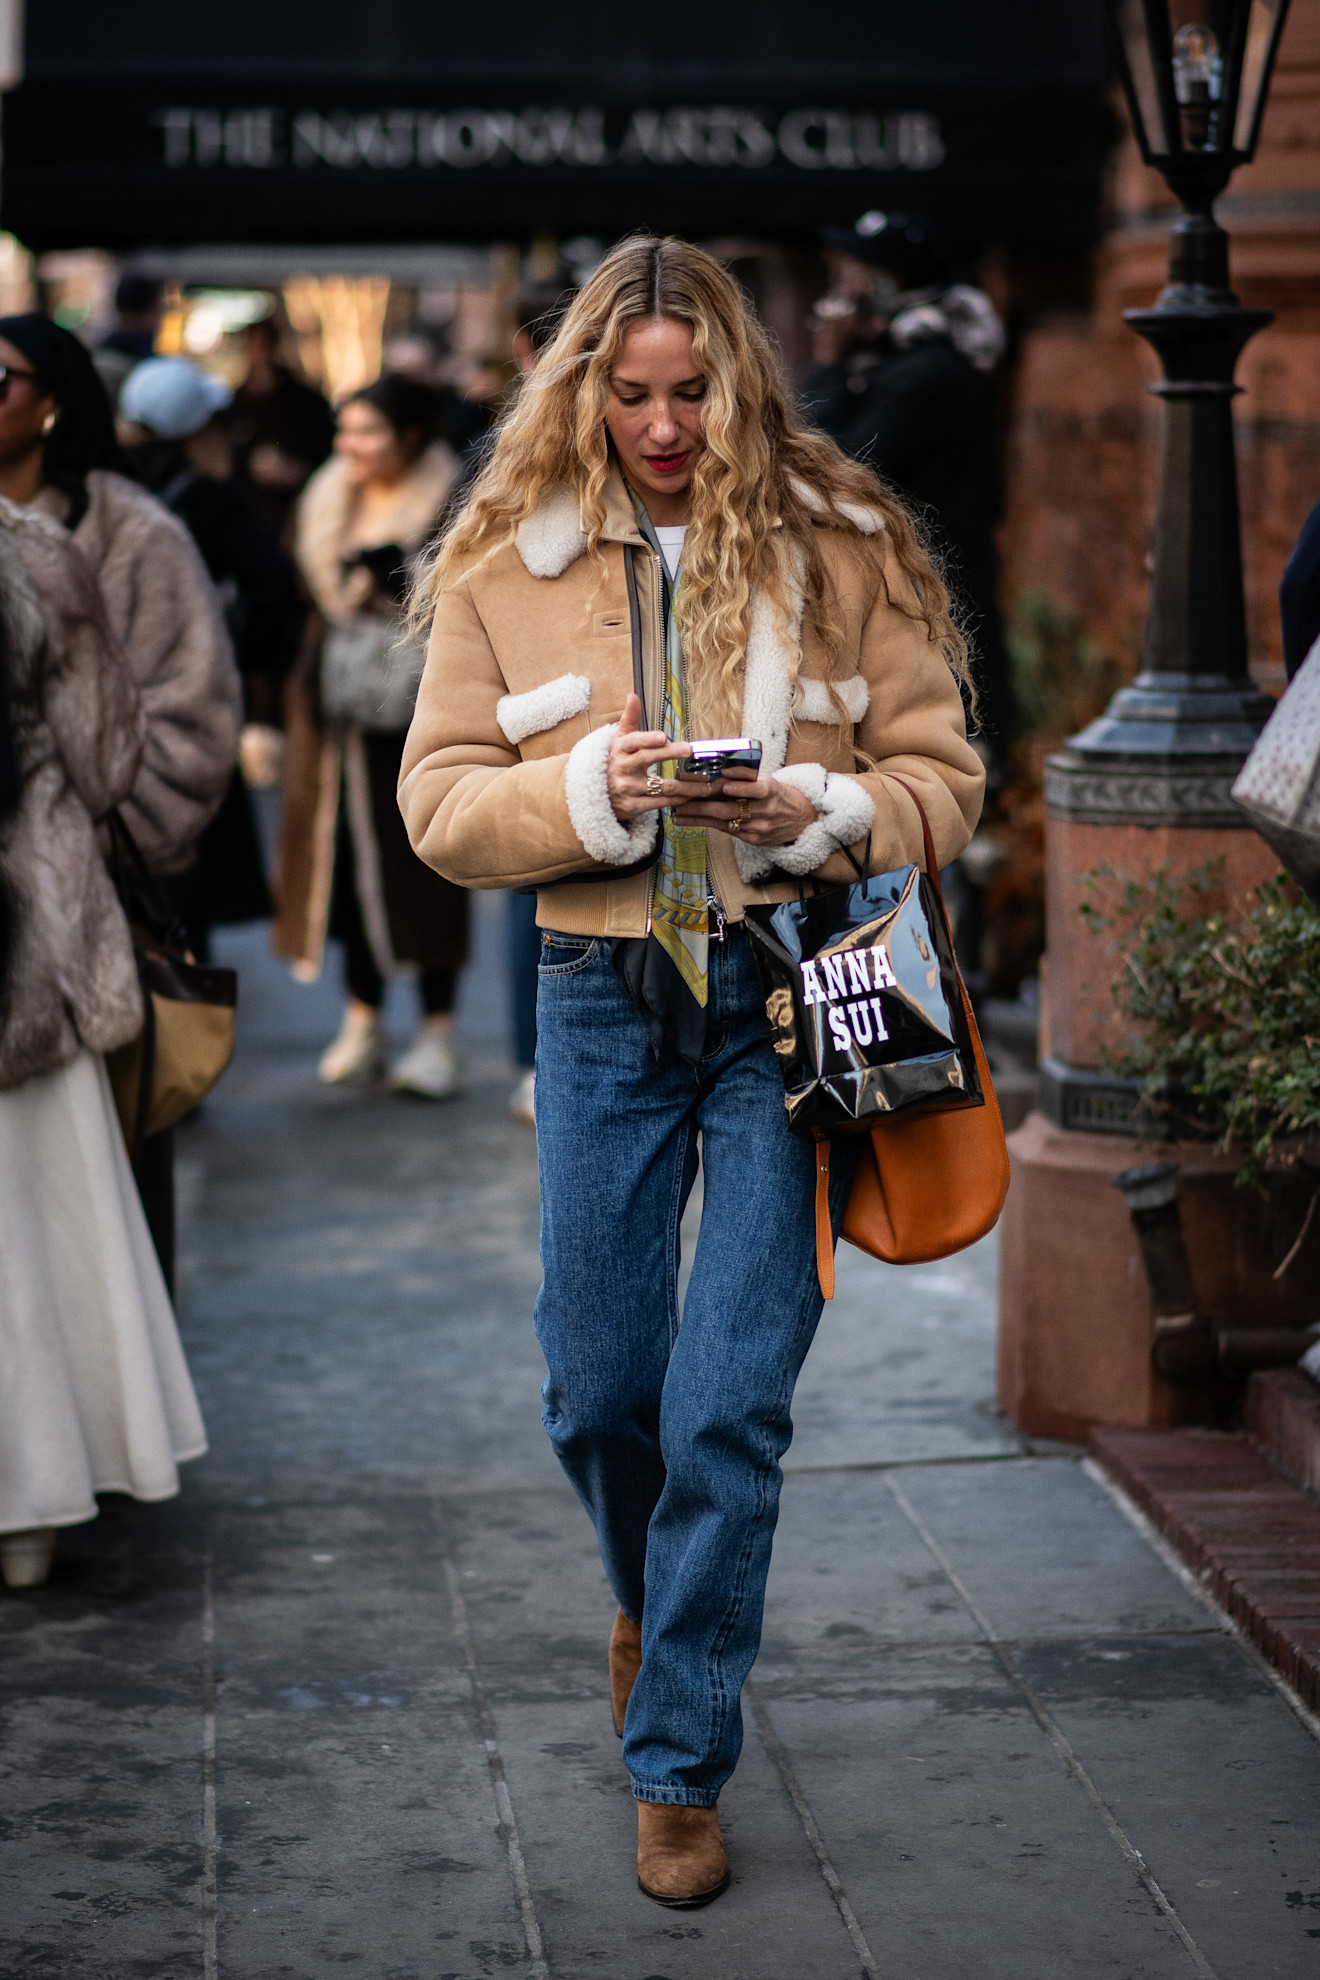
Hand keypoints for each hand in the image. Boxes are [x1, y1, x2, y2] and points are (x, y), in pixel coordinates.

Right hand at [606, 694, 690, 819]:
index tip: (663, 737)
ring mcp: (628, 789)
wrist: (595, 796)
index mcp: (619, 750)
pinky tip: (692, 797)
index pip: (633, 742)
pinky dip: (678, 800)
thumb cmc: (613, 763)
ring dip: (687, 785)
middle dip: (671, 753)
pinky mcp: (633, 807)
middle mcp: (622, 768)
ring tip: (706, 783)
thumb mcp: (618, 741)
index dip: (647, 739)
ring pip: (662, 786)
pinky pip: (660, 803)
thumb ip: (629, 720)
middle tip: (690, 750)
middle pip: (648, 759)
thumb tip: (632, 696)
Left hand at [671, 772, 816, 848]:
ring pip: (724, 822)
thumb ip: (748, 777)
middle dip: (703, 806)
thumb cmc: (780, 796)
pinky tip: (689, 821)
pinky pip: (726, 831)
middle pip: (731, 809)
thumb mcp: (770, 781)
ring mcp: (758, 828)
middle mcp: (765, 811)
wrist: (802, 820)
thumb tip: (722, 770)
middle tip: (681, 801)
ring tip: (677, 813)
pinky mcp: (753, 839)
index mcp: (771, 791)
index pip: (756, 789)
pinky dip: (706, 824)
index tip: (724, 783)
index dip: (741, 787)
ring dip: (698, 817)